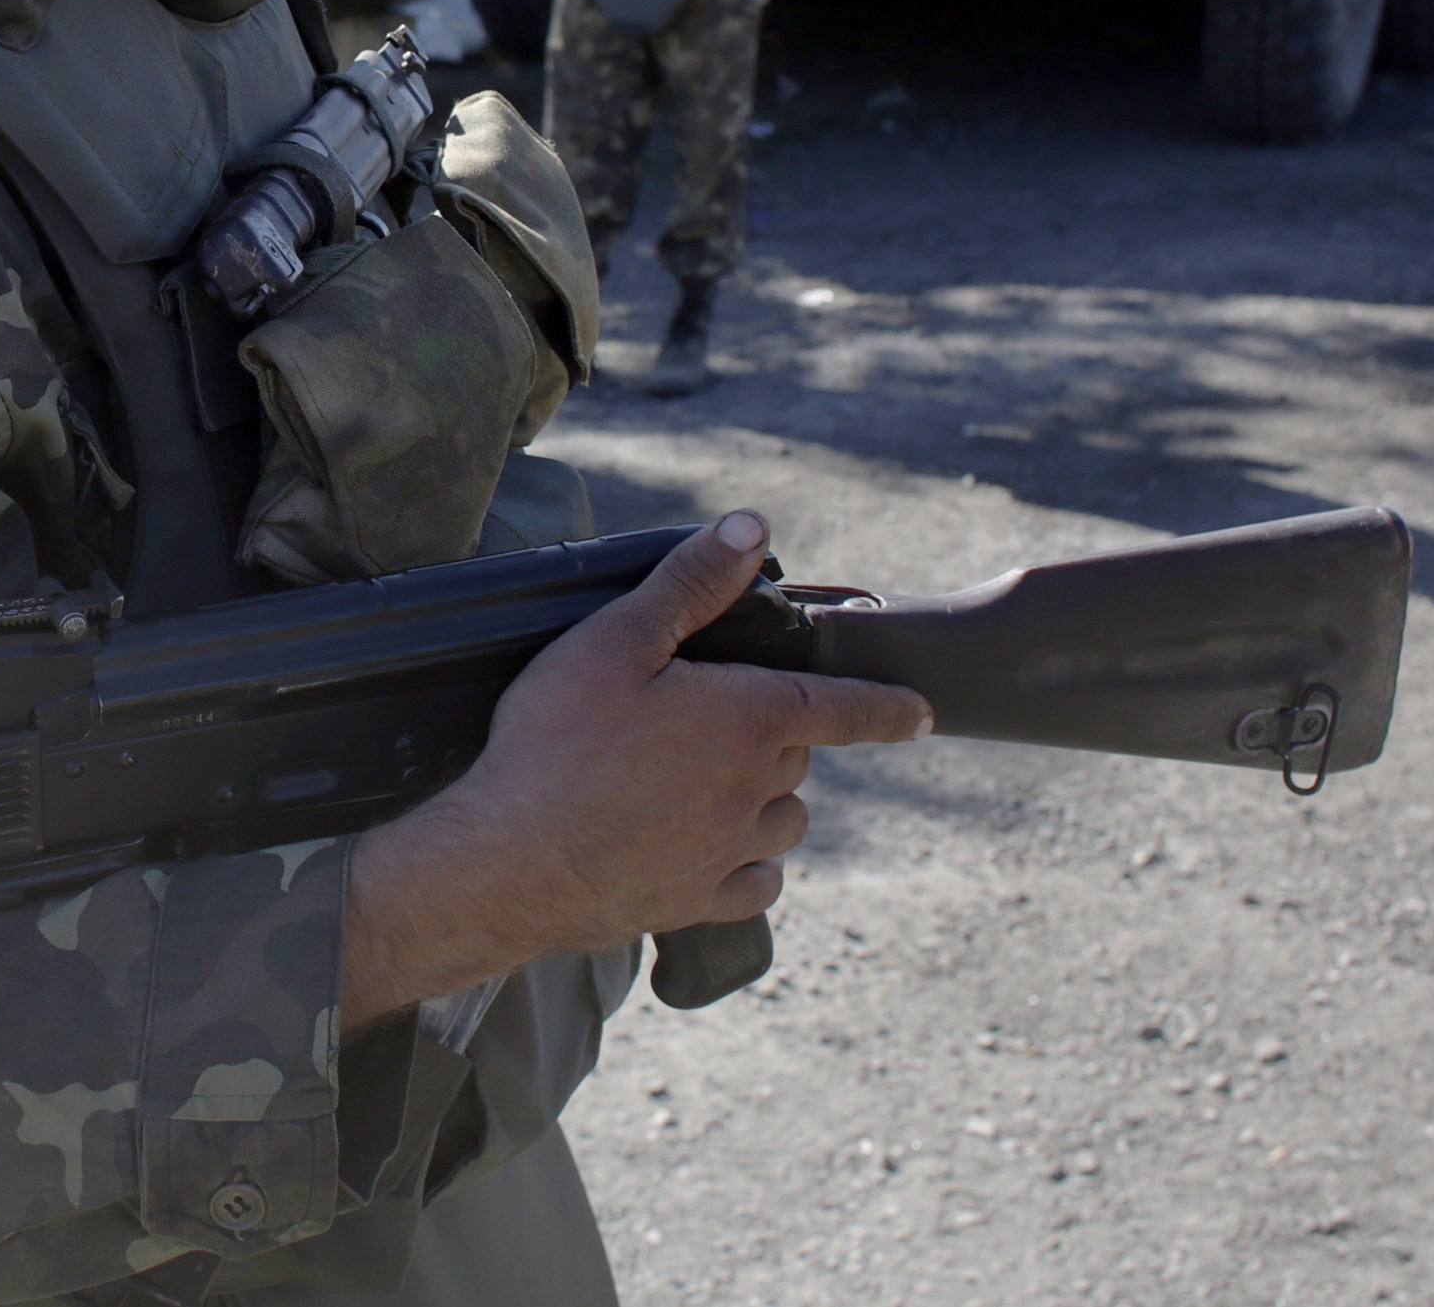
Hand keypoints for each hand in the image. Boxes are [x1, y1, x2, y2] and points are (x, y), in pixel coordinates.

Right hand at [337, 510, 930, 1028]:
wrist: (510, 861)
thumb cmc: (555, 743)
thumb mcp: (613, 641)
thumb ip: (689, 586)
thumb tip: (753, 530)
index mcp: (749, 719)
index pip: (846, 710)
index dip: (889, 708)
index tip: (923, 713)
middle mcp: (757, 790)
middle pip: (796, 757)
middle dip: (771, 734)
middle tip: (703, 718)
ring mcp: (731, 852)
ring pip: (783, 820)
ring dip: (764, 799)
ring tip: (705, 783)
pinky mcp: (699, 902)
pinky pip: (756, 881)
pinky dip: (747, 861)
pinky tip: (708, 848)